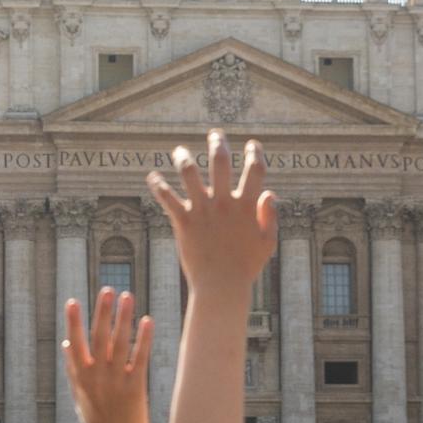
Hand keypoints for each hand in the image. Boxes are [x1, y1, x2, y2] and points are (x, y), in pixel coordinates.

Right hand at [64, 288, 154, 422]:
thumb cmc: (98, 422)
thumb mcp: (79, 396)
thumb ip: (72, 370)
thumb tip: (65, 345)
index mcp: (80, 378)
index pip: (74, 344)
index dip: (73, 323)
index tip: (72, 302)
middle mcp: (95, 377)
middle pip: (97, 337)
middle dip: (101, 312)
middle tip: (107, 290)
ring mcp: (114, 381)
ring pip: (117, 342)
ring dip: (122, 317)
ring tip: (126, 296)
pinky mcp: (134, 387)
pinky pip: (138, 357)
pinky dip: (142, 338)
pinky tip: (146, 321)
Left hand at [146, 130, 275, 294]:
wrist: (220, 287)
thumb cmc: (245, 267)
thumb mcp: (267, 243)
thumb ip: (271, 216)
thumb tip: (269, 192)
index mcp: (247, 206)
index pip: (255, 170)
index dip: (256, 153)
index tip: (252, 144)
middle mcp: (223, 203)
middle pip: (220, 162)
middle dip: (218, 143)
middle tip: (215, 134)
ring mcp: (202, 211)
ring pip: (189, 173)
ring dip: (183, 158)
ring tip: (179, 152)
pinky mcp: (183, 222)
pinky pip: (167, 198)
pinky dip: (158, 185)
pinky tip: (152, 177)